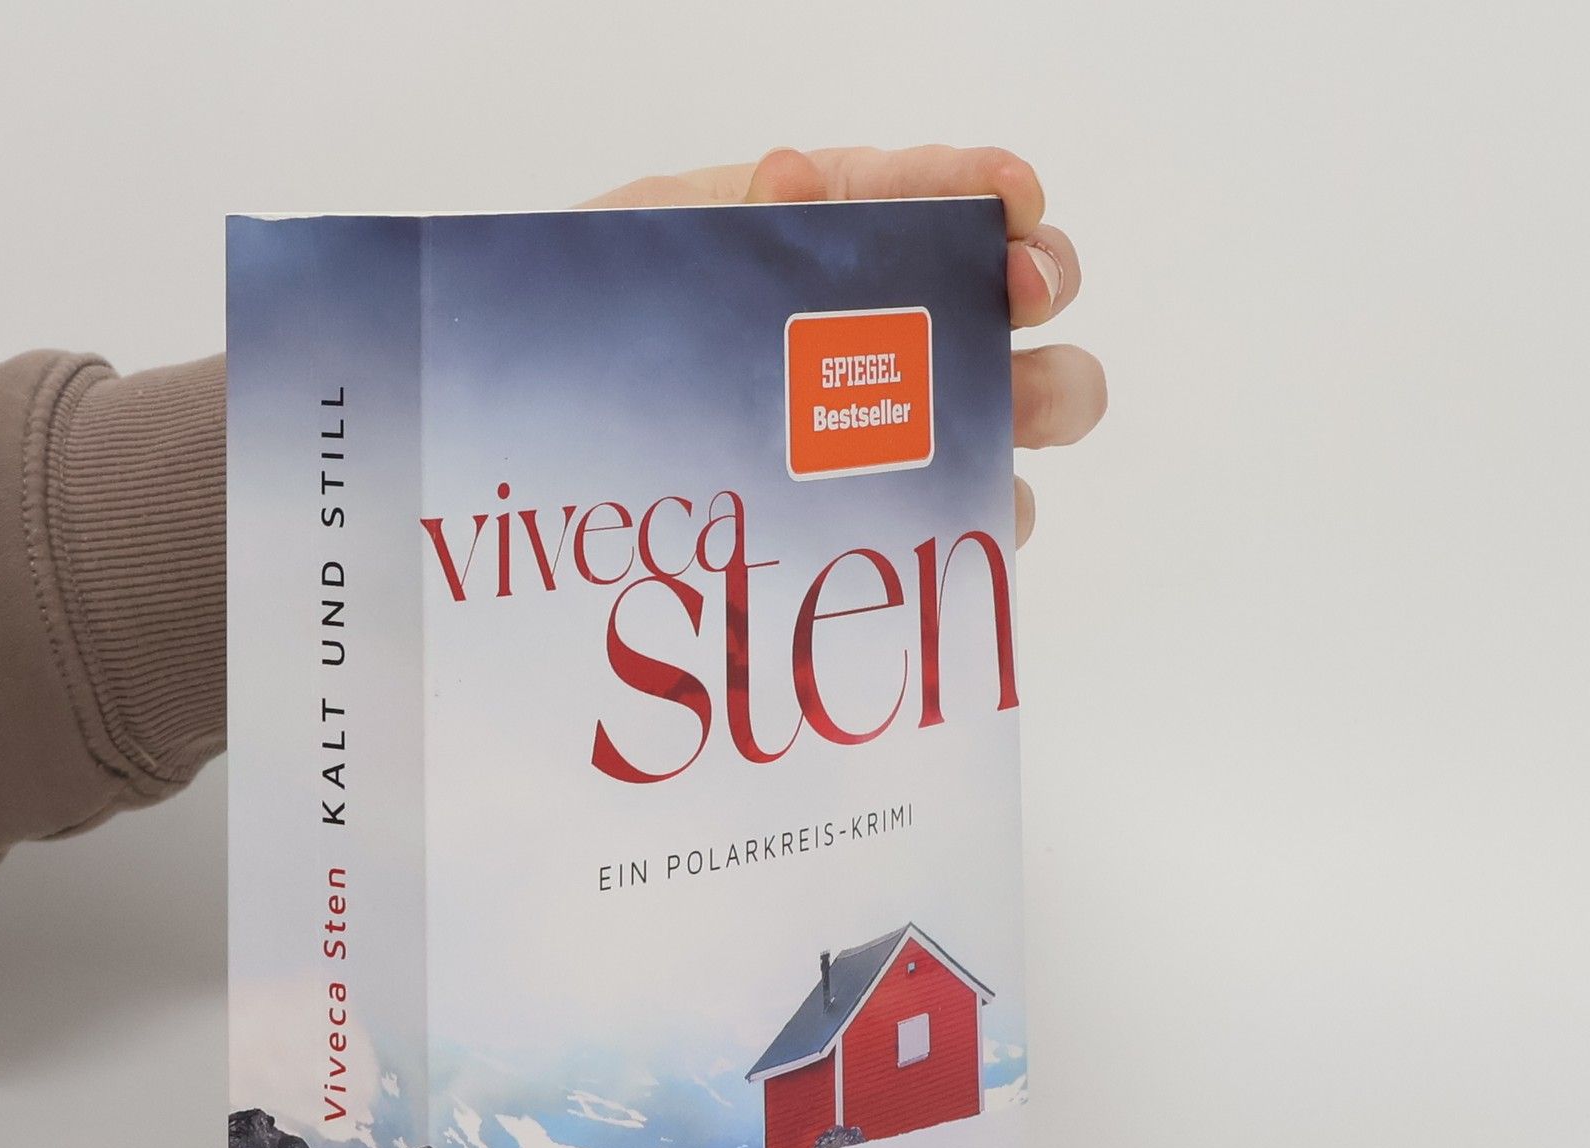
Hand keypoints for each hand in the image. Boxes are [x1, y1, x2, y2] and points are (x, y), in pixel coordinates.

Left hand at [586, 146, 1103, 545]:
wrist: (556, 426)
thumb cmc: (608, 327)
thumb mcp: (647, 252)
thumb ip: (727, 217)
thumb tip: (795, 183)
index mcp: (846, 230)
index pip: (944, 190)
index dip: (990, 185)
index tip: (1010, 196)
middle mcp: (901, 319)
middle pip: (1025, 285)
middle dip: (1040, 279)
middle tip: (1014, 294)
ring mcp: (912, 417)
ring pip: (1033, 400)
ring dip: (1045, 396)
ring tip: (1008, 415)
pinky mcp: (902, 506)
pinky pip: (978, 510)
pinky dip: (991, 509)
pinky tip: (973, 506)